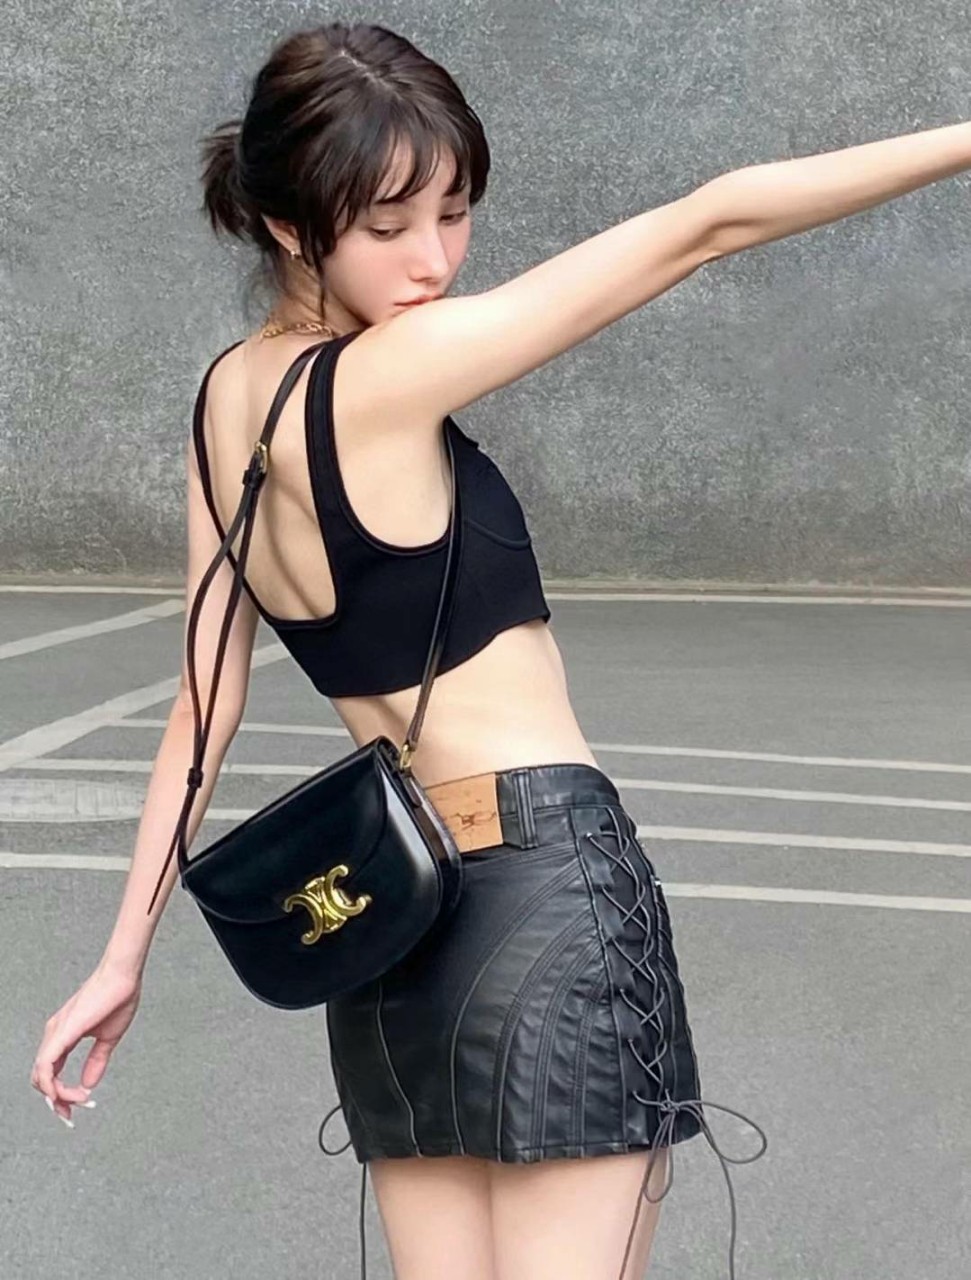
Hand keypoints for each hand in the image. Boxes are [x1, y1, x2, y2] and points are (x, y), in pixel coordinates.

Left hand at [30, 961, 142, 1126]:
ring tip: (80, 1100)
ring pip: (40, 1077)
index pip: (50, 1072)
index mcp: (63, 1035)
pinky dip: (53, 1085)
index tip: (80, 1105)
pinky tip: (69, 1093)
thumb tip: (88, 1084)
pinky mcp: (61, 1033)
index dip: (61, 1094)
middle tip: (74, 1112)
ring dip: (58, 1096)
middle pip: (41, 1079)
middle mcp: (53, 1035)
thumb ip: (96, 1061)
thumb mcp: (107, 1038)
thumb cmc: (118, 999)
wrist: (123, 977)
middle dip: (56, 1100)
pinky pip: (45, 1067)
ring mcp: (55, 1034)